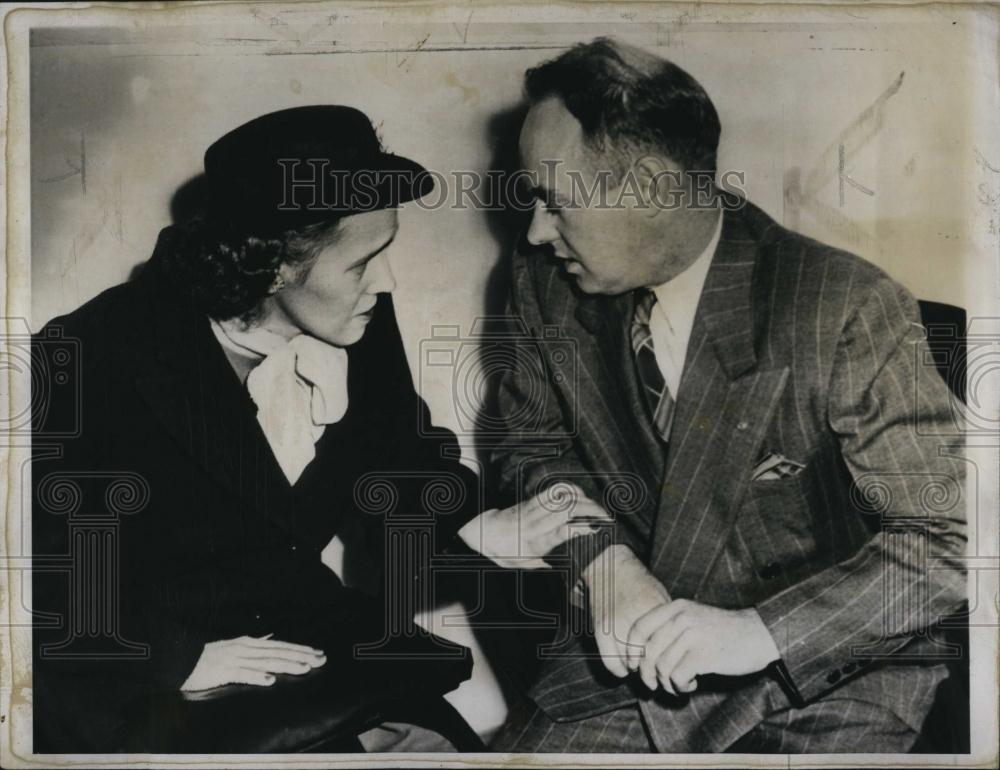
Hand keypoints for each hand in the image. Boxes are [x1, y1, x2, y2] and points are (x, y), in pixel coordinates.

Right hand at [180, 634, 325, 691]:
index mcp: (250, 644)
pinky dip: (257, 677)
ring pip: (266, 662)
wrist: (181, 659)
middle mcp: (246, 649)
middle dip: (302, 656)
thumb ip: (253, 648)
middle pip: (279, 652)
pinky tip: (270, 681)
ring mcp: (235, 659)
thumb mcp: (235, 648)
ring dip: (287, 665)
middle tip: (322, 660)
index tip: (318, 653)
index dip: (300, 650)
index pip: (281, 646)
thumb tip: (270, 643)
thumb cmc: (209, 657)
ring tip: (305, 669)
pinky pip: (243, 675)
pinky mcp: (223, 671)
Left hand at [458, 483, 610, 568]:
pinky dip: (570, 490)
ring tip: (597, 507)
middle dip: (591, 509)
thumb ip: (546, 566)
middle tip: (606, 516)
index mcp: (535, 541)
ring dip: (584, 498)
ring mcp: (534, 508)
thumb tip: (568, 578)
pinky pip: (554, 490)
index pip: (563, 530)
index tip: (598, 529)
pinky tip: (581, 496)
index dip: (582, 527)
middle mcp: (536, 522)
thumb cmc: (503, 552)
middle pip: (568, 508)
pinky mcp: (532, 499)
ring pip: (563, 496)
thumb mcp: (523, 565)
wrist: (482, 531)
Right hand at [583, 544, 670, 676]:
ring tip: (643, 665)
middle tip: (660, 670)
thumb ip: (667, 625)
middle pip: (651, 659)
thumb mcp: (661, 599)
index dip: (672, 662)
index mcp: (655, 611)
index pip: (668, 649)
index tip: (673, 665)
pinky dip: (621, 670)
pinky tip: (627, 666)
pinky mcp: (601, 631)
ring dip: (639, 669)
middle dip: (657, 668)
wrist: (610, 567)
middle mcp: (635, 620)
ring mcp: (616, 626)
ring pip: (632, 665)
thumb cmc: (640, 584)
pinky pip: (612, 664)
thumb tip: (677, 654)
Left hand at [625, 599, 780, 694]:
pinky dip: (680, 687)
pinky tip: (691, 685)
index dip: (630, 650)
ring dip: (666, 683)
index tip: (633, 667)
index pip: (639, 627)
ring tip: (679, 685)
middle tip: (654, 686)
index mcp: (676, 607)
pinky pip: (677, 677)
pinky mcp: (704, 654)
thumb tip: (640, 657)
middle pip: (648, 651)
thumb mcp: (693, 620)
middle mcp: (682, 617)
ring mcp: (693, 634)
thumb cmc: (723, 633)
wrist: (758, 635)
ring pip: (661, 667)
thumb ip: (669, 630)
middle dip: (647, 674)